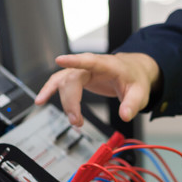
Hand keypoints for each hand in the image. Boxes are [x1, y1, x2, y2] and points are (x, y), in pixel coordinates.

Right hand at [34, 51, 160, 125]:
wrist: (134, 72)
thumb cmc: (135, 80)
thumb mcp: (140, 93)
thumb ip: (132, 105)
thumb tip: (125, 116)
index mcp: (108, 65)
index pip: (90, 60)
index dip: (75, 60)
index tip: (59, 60)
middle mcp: (92, 65)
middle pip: (73, 78)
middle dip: (71, 101)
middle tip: (77, 122)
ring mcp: (83, 70)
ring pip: (64, 81)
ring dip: (63, 100)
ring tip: (70, 119)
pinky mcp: (78, 77)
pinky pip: (60, 82)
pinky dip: (50, 90)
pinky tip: (40, 100)